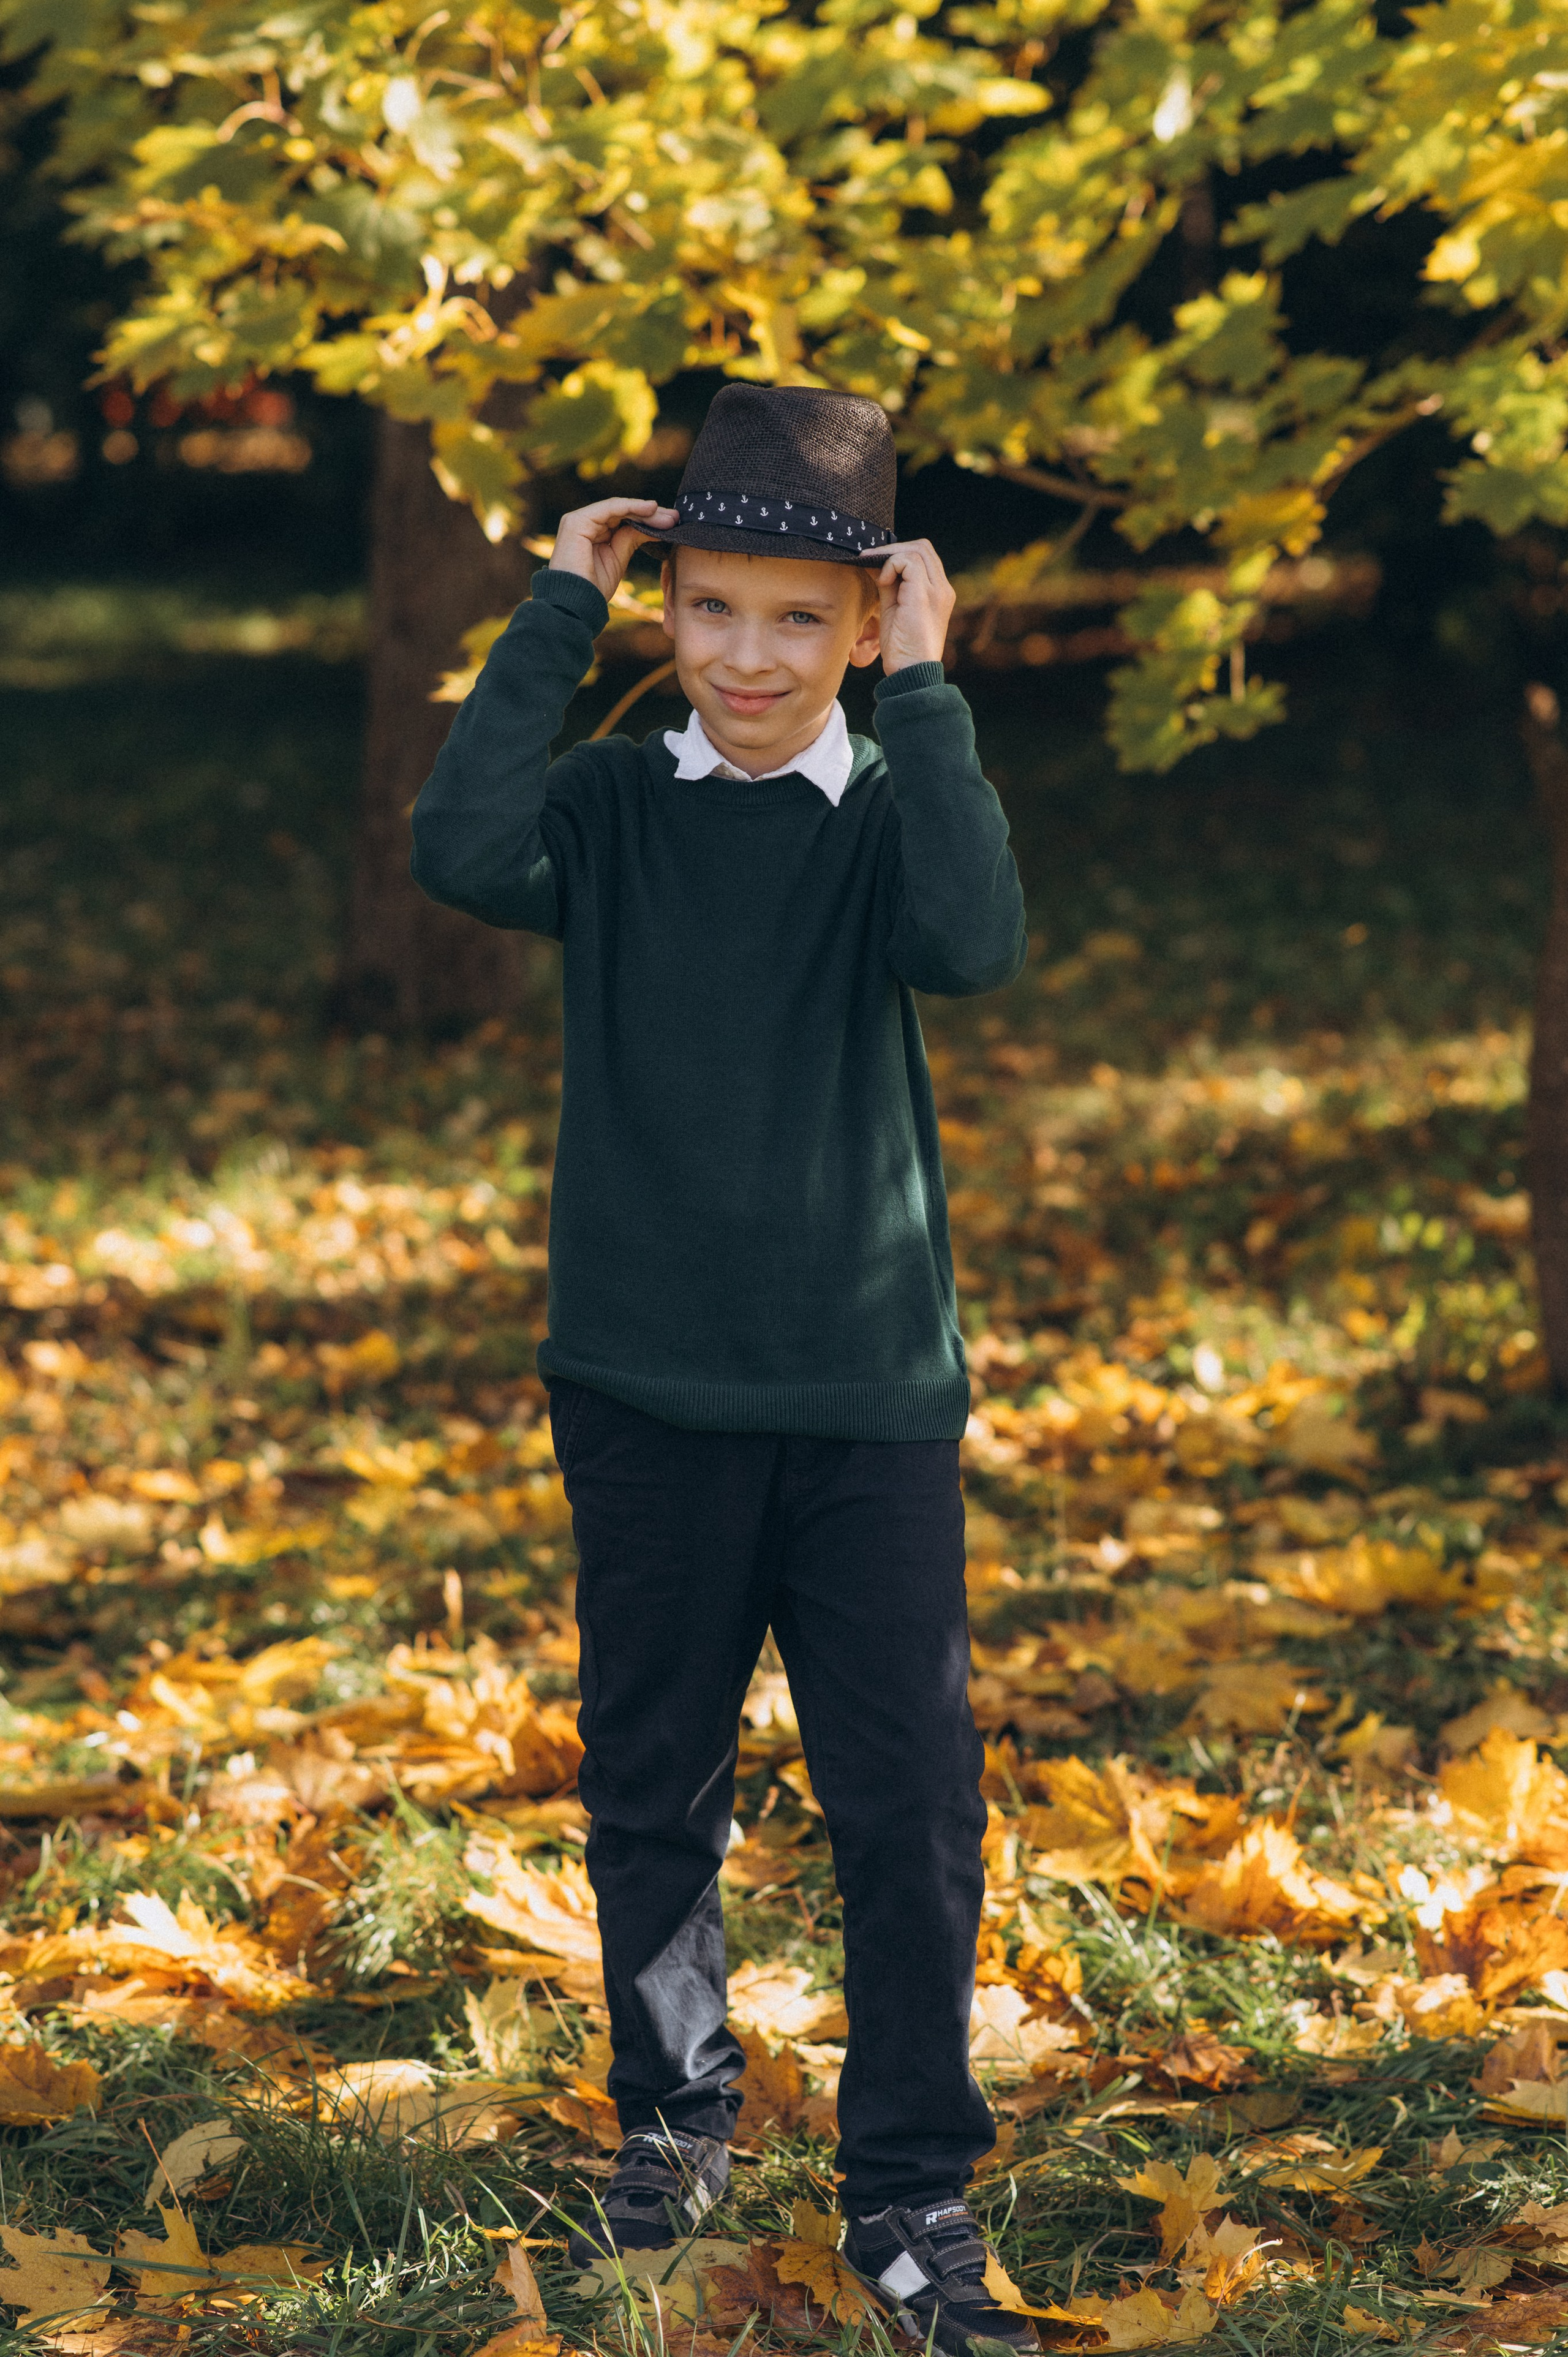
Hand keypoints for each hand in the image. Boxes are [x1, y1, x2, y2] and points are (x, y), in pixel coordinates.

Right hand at [551, 496, 678, 598]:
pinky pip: (610, 508)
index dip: (647, 520)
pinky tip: (651, 509)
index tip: (671, 525)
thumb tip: (653, 527)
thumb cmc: (593, 588)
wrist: (576, 604)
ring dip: (645, 511)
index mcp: (592, 533)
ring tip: (668, 517)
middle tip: (675, 518)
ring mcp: (579, 520)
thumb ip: (631, 539)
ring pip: (619, 508)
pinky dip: (632, 507)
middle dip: (651, 515)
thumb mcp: (618, 559)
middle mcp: (584, 523)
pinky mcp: (577, 522)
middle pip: (623, 512)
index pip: (623, 519)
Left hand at [875, 539, 955, 673]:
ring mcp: (937, 590)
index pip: (924, 557)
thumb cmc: (902, 648)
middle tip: (871, 561)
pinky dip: (891, 565)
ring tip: (878, 577)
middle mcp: (943, 588)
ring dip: (890, 557)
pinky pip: (908, 561)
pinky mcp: (925, 594)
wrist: (911, 672)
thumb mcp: (894, 608)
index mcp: (939, 592)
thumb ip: (889, 584)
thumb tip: (873, 562)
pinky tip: (883, 583)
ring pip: (916, 550)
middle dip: (893, 550)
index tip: (877, 564)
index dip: (899, 554)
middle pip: (922, 547)